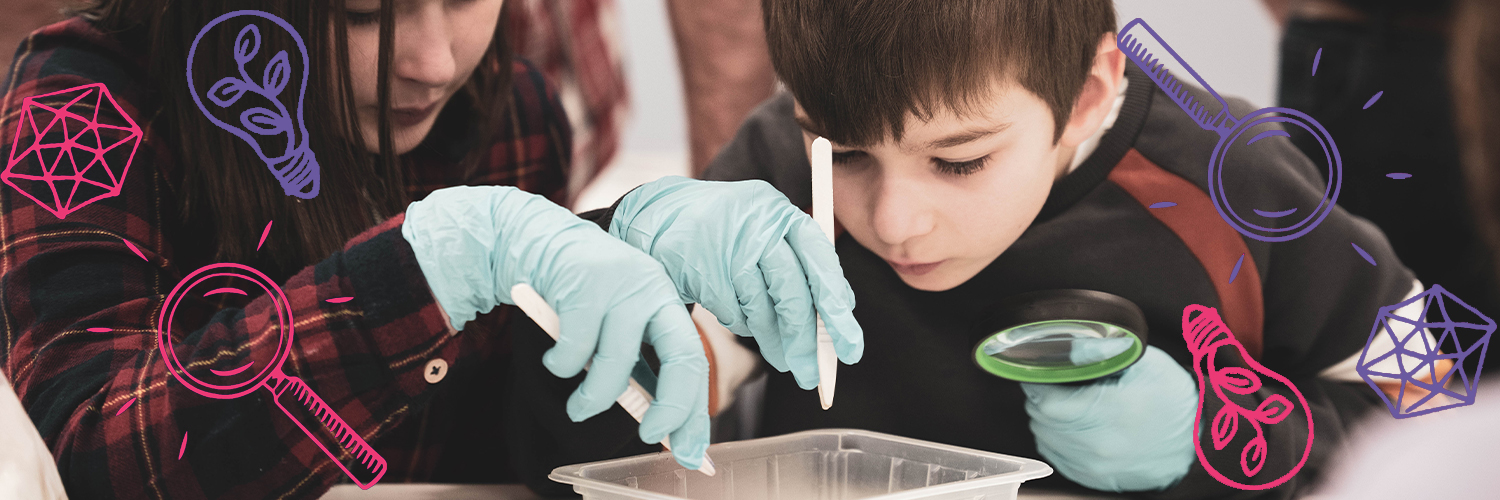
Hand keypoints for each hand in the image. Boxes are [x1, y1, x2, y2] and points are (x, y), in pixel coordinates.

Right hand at [401, 186, 709, 467]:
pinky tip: (555, 357)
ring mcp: (621, 284)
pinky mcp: (584, 283)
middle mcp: (653, 290)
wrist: (534, 241)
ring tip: (579, 406)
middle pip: (684, 357)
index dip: (695, 412)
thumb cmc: (579, 296)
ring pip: (616, 363)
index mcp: (666, 303)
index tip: (691, 452)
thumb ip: (636, 371)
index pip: (694, 363)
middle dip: (670, 407)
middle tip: (649, 435)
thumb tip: (658, 427)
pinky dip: (561, 366)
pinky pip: (574, 350)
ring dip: (593, 399)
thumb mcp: (616, 329)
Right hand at [608, 176, 863, 388]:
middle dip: (805, 342)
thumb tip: (838, 313)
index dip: (838, 308)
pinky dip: (742, 326)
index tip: (850, 346)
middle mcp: (758, 226)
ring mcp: (728, 248)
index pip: (821, 263)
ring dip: (774, 342)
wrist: (658, 213)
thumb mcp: (766, 226)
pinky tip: (742, 319)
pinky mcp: (702, 272)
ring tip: (783, 360)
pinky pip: (734, 315)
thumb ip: (800, 261)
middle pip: (793, 295)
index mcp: (781, 213)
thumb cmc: (725, 229)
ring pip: (762, 311)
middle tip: (812, 375)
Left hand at [1020, 346, 1196, 491]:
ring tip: (1062, 406)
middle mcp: (1101, 444)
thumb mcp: (1145, 363)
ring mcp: (1097, 466)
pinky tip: (1070, 428)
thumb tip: (1069, 348)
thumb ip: (1104, 351)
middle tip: (1053, 387)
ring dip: (1046, 421)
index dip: (1038, 384)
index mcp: (1112, 411)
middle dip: (1041, 400)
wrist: (1197, 441)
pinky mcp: (1096, 479)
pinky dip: (1056, 441)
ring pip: (1045, 440)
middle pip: (1042, 421)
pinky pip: (1057, 457)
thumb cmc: (1172, 399)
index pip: (1047, 402)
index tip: (1041, 374)